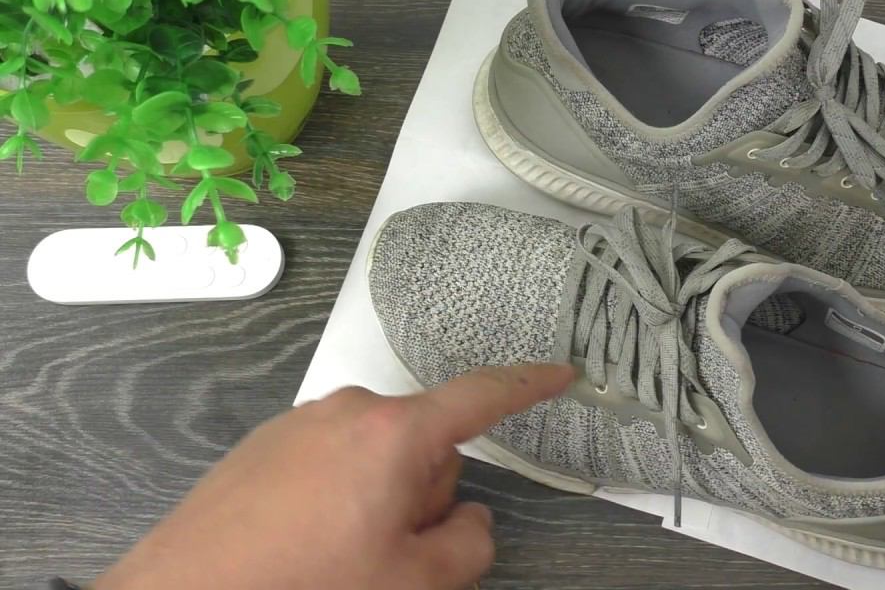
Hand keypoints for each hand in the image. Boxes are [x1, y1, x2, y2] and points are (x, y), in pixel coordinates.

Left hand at [95, 363, 573, 589]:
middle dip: (426, 490)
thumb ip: (467, 544)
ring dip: (379, 497)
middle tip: (395, 550)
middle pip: (425, 442)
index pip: (481, 397)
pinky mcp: (267, 444)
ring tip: (340, 555)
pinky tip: (306, 544)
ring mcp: (302, 424)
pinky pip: (330, 459)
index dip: (529, 385)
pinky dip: (337, 495)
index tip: (559, 373)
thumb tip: (467, 521)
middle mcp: (349, 411)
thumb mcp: (411, 582)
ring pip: (377, 454)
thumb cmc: (298, 586)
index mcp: (394, 433)